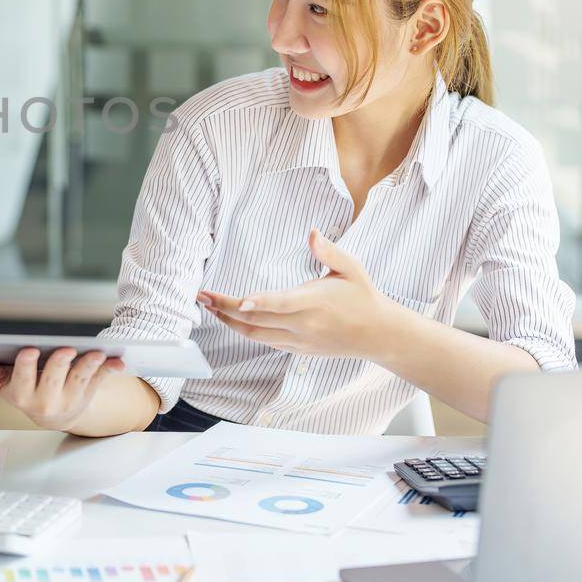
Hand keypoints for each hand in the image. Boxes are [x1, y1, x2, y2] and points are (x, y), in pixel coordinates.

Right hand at [0, 347, 125, 430]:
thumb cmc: (25, 391)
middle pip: (53, 379)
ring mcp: (69, 398)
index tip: (29, 351)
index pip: (22, 379)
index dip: (26, 366)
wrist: (55, 414)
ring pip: (80, 380)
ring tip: (95, 353)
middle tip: (65, 349)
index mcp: (22, 394)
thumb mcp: (2, 384)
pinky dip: (111, 369)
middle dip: (59, 364)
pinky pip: (101, 380)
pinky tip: (118, 360)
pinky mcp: (88, 394)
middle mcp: (46, 401)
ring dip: (89, 366)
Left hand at [198, 228, 401, 358]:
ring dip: (229, 321)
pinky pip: (264, 341)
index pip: (281, 304)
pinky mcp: (297, 349)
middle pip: (257, 320)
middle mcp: (303, 325)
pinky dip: (244, 330)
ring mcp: (299, 340)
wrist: (379, 334)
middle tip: (202, 296)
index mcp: (314, 303)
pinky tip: (230, 318)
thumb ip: (329, 250)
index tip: (238, 300)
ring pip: (256, 335)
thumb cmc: (363, 296)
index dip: (258, 303)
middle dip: (226, 308)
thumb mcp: (351, 268)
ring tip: (209, 306)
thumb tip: (312, 232)